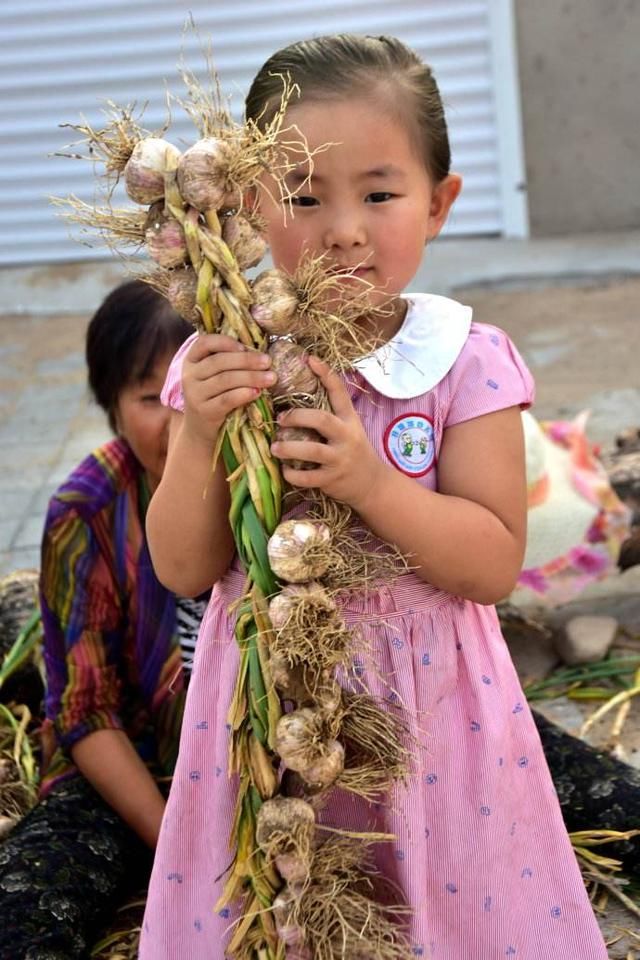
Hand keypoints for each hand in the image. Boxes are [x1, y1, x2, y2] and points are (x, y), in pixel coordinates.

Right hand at [181, 334, 275, 445]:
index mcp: (192, 360)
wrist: (200, 430)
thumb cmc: (215, 395)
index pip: (204, 343)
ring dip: (251, 377)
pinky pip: (226, 400)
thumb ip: (228, 361)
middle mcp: (189, 375)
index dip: (225, 342)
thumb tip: (259, 351)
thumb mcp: (214, 376)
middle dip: (247, 360)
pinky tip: (257, 392)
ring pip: (225, 380)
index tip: (245, 346)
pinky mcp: (204, 412)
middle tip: (268, 362)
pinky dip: (243, 394)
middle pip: (219, 362)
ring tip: (270, 378)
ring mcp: (194, 394)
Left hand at [270, 355, 384, 509]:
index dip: (326, 374)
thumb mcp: (349, 427)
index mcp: (349, 420)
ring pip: (313, 451)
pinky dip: (292, 474)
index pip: (339, 392)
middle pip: (322, 420)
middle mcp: (346, 437)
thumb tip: (300, 394)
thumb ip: (331, 413)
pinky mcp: (332, 480)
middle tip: (280, 419)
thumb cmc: (353, 450)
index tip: (309, 359)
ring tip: (274, 447)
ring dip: (289, 448)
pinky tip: (285, 470)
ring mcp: (340, 459)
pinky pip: (308, 478)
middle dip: (297, 417)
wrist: (372, 484)